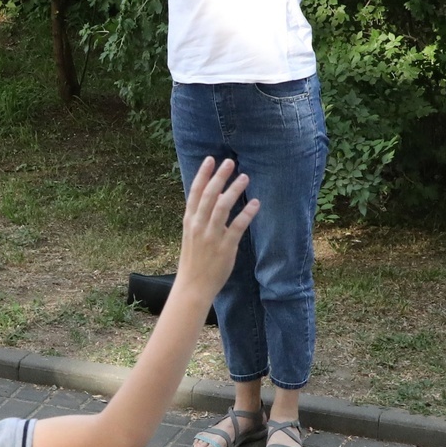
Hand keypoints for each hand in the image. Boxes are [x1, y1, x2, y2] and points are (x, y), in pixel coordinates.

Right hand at [176, 157, 258, 291]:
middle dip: (219, 176)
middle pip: (209, 195)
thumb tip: (214, 197)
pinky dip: (247, 213)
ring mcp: (211, 236)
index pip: (195, 192)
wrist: (192, 286)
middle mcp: (199, 225)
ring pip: (222, 206)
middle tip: (230, 162)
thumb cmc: (194, 261)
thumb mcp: (191, 236)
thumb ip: (201, 217)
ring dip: (234, 190)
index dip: (203, 174)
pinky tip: (255, 203)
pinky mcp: (225, 247)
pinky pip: (237, 226)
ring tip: (245, 177)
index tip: (210, 159)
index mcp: (189, 221)